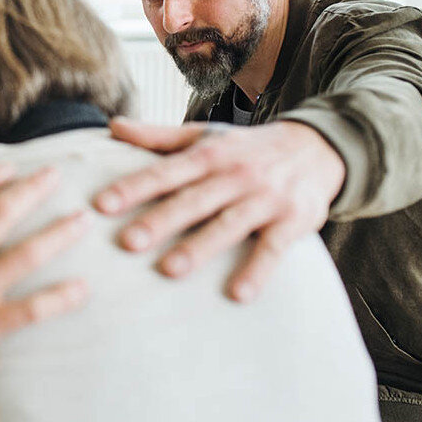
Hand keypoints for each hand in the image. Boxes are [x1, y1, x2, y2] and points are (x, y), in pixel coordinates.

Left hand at [95, 117, 344, 302]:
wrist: (318, 147)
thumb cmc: (246, 149)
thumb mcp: (205, 137)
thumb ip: (157, 137)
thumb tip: (111, 126)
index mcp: (209, 155)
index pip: (166, 172)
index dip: (134, 187)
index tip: (102, 205)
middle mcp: (235, 174)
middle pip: (193, 199)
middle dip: (160, 221)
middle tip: (127, 242)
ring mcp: (265, 198)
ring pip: (229, 224)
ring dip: (200, 247)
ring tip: (169, 270)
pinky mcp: (294, 220)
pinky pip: (274, 248)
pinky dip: (258, 271)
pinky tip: (238, 295)